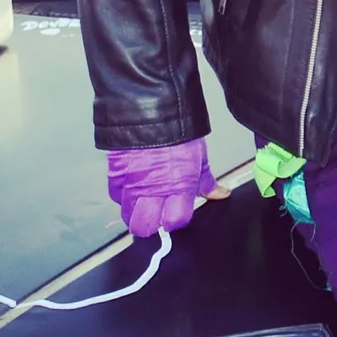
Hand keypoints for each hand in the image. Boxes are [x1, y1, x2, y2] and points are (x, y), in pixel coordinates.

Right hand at [105, 139, 220, 239]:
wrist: (151, 108)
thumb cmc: (179, 132)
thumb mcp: (199, 156)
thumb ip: (206, 181)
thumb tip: (220, 193)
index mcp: (179, 187)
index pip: (174, 222)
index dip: (175, 220)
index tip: (175, 213)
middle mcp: (153, 190)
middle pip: (143, 227)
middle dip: (148, 226)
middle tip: (153, 215)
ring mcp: (132, 184)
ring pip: (126, 215)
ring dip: (134, 211)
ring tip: (142, 201)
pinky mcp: (115, 174)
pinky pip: (115, 195)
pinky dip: (122, 194)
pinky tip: (131, 185)